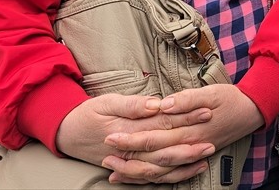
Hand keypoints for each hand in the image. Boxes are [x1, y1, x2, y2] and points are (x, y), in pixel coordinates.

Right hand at [55, 94, 213, 183]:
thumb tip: (156, 104)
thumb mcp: (107, 102)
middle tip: (212, 138)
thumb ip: (132, 105)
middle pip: (164, 149)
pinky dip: (170, 175)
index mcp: (126, 129)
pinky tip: (188, 169)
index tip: (205, 110)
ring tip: (205, 156)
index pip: (161, 123)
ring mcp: (128, 162)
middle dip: (190, 144)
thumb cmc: (88, 114)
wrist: (66, 133)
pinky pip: (151, 177)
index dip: (185, 118)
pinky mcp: (128, 168)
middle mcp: (128, 150)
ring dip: (184, 163)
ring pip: (160, 168)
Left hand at [103, 85, 263, 182]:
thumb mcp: (210, 92)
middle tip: (105, 155)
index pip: (153, 136)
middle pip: (152, 157)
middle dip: (127, 157)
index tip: (110, 136)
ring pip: (160, 170)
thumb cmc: (230, 98)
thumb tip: (164, 104)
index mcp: (188, 128)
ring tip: (115, 170)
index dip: (130, 138)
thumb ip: (186, 99)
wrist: (252, 111)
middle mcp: (188, 145)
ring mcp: (192, 153)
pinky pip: (172, 173)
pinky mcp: (195, 156)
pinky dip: (154, 178)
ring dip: (136, 172)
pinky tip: (139, 177)